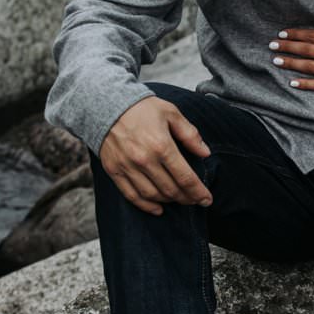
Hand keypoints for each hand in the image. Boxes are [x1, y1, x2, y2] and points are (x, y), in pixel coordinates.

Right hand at [99, 96, 212, 216]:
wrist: (106, 105)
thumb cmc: (142, 108)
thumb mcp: (171, 113)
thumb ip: (190, 134)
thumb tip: (205, 153)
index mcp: (162, 145)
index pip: (185, 178)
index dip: (199, 192)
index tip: (207, 200)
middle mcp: (144, 160)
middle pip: (171, 190)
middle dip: (187, 198)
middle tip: (195, 200)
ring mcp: (127, 167)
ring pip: (153, 195)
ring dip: (169, 202)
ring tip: (178, 199)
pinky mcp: (114, 170)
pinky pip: (132, 195)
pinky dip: (146, 206)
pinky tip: (157, 209)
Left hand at [272, 3, 313, 96]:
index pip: (313, 36)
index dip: (296, 34)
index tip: (282, 33)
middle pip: (307, 50)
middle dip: (287, 47)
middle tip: (272, 45)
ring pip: (309, 67)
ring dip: (290, 63)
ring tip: (276, 60)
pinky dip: (305, 84)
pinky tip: (292, 82)